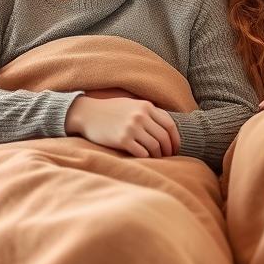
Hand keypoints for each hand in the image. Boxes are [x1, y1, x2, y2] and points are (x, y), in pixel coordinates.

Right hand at [64, 96, 180, 157]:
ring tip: (157, 158)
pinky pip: (141, 153)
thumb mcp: (132, 104)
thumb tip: (167, 128)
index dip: (175, 139)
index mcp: (146, 106)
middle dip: (169, 149)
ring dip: (158, 155)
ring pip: (154, 146)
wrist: (87, 113)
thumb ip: (149, 112)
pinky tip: (145, 158)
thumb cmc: (111, 110)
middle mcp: (140, 116)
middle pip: (164, 137)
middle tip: (169, 157)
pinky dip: (146, 158)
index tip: (176, 148)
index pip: (170, 124)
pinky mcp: (122, 139)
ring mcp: (131, 128)